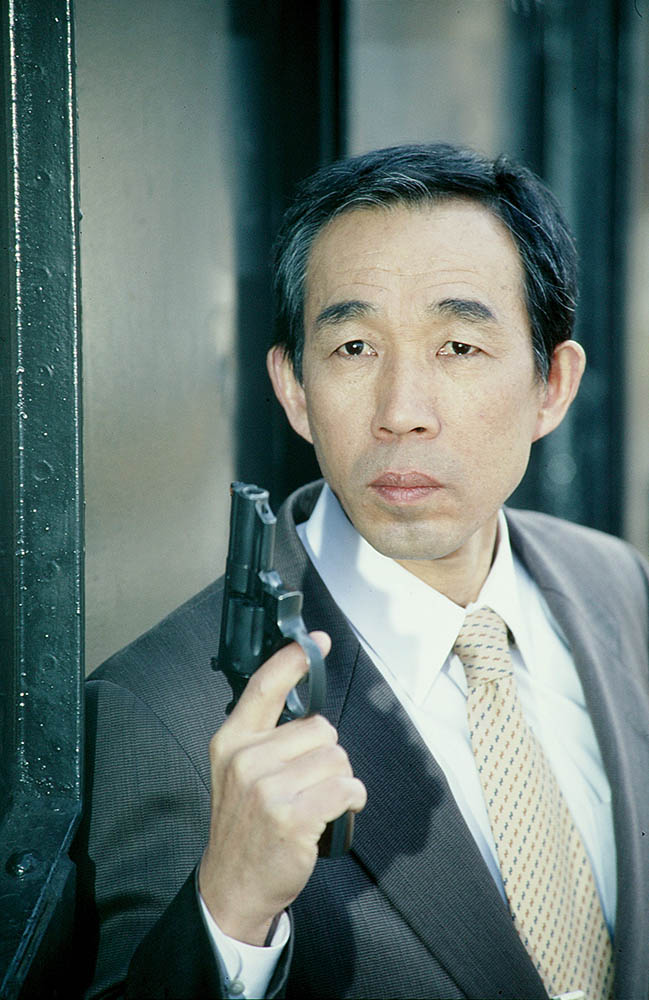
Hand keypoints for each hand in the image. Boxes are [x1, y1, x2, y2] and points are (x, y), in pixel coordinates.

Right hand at [198, 632, 366, 945]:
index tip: (315, 641)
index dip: (292, 661)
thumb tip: (309, 712)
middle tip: (307, 784)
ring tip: (317, 802)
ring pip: (337, 758)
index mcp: (231, 742)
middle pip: (320, 728)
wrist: (232, 886)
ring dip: (339, 780)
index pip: (264, 687)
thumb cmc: (245, 827)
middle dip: (326, 755)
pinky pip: (346, 788)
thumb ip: (264, 738)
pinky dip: (351, 800)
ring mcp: (268, 788)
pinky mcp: (293, 816)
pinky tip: (335, 813)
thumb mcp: (236, 772)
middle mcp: (246, 759)